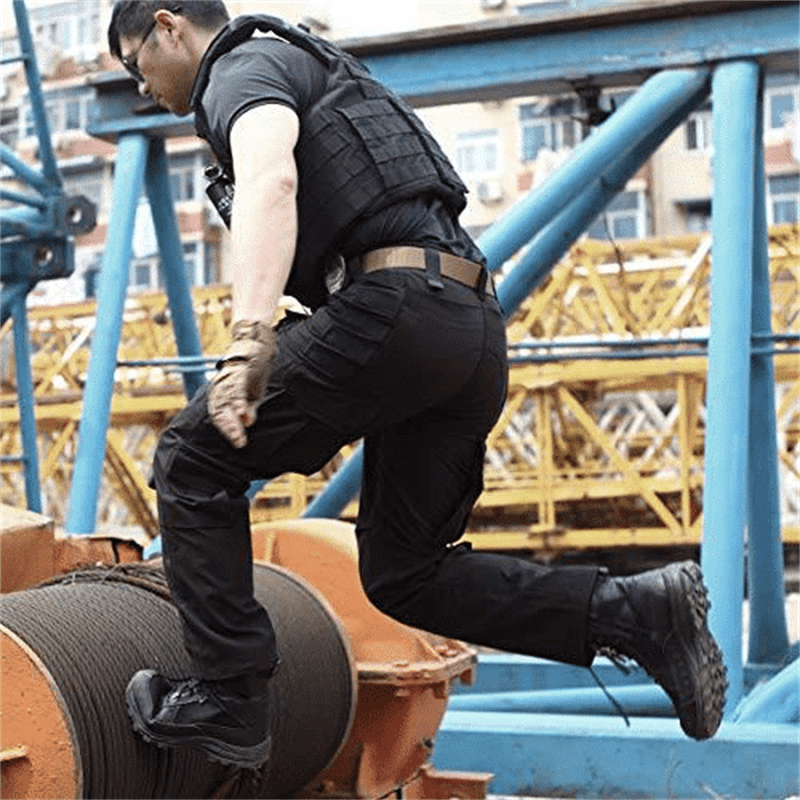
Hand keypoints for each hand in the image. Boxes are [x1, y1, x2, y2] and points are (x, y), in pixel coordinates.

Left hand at [208, 320, 276, 447]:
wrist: (257, 347)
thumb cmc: (252, 374)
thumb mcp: (252, 396)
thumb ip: (247, 409)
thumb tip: (248, 423)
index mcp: (221, 394)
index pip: (219, 415)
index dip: (227, 429)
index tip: (239, 443)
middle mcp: (220, 387)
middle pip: (219, 410)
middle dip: (229, 427)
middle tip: (238, 441)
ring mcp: (228, 378)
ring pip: (226, 401)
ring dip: (232, 418)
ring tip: (239, 432)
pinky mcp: (238, 371)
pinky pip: (236, 388)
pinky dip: (238, 400)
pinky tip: (242, 411)